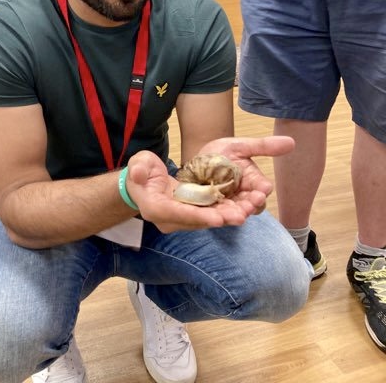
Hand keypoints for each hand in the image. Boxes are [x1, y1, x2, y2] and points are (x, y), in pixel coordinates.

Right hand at [126, 136, 293, 232]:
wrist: (143, 183)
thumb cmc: (141, 171)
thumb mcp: (138, 164)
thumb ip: (138, 168)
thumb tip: (138, 173)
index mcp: (155, 208)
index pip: (177, 214)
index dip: (198, 216)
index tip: (218, 218)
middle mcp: (169, 219)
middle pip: (197, 221)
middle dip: (220, 218)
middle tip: (242, 216)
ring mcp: (180, 219)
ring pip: (206, 219)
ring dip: (226, 216)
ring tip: (247, 211)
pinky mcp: (190, 215)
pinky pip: (209, 214)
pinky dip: (224, 211)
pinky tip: (242, 206)